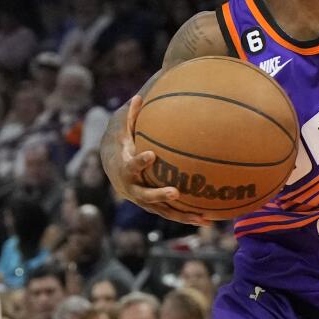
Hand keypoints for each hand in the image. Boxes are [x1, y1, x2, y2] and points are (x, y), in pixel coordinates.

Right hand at [107, 96, 210, 226]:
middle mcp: (131, 187)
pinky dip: (186, 217)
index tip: (151, 155)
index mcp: (123, 167)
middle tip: (175, 192)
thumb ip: (130, 115)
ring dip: (180, 215)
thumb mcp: (122, 126)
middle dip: (159, 194)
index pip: (130, 165)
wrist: (111, 163)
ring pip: (161, 210)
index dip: (140, 161)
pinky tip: (207, 221)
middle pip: (144, 195)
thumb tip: (138, 96)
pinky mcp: (153, 205)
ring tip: (201, 219)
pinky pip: (170, 213)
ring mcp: (142, 199)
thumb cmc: (121, 140)